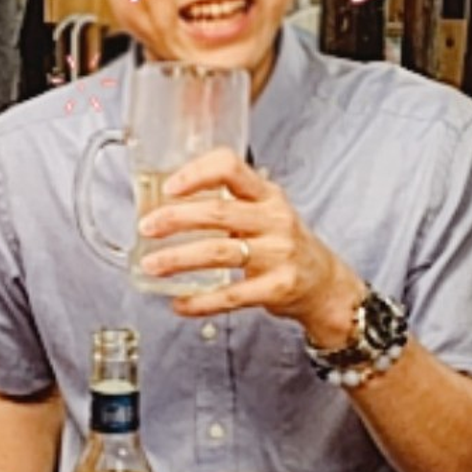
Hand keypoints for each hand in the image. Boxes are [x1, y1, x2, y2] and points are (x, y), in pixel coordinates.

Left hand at [137, 147, 361, 342]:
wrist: (325, 284)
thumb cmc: (284, 243)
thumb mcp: (266, 211)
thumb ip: (228, 203)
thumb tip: (167, 204)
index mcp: (267, 194)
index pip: (231, 167)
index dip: (197, 174)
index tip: (169, 187)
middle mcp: (275, 219)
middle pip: (218, 212)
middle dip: (175, 219)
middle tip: (146, 227)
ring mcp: (279, 254)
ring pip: (219, 253)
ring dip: (179, 259)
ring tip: (152, 265)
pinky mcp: (278, 288)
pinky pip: (232, 296)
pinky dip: (201, 301)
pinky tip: (180, 303)